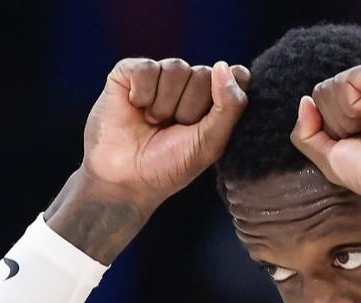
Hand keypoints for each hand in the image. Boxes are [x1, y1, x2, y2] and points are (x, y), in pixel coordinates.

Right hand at [79, 57, 250, 210]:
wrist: (124, 179)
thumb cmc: (169, 165)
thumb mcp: (210, 143)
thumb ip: (230, 107)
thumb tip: (223, 66)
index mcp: (213, 99)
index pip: (236, 76)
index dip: (222, 99)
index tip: (204, 127)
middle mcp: (189, 82)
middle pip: (204, 74)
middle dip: (189, 109)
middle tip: (172, 129)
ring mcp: (160, 74)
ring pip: (176, 68)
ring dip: (164, 104)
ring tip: (153, 122)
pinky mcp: (130, 71)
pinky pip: (147, 68)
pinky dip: (142, 94)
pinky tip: (135, 107)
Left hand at [289, 56, 360, 198]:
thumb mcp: (331, 157)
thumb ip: (308, 132)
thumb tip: (304, 101)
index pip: (327, 100)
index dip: (334, 129)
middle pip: (323, 92)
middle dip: (336, 124)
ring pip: (327, 89)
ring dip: (344, 120)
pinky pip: (341, 84)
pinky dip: (351, 110)